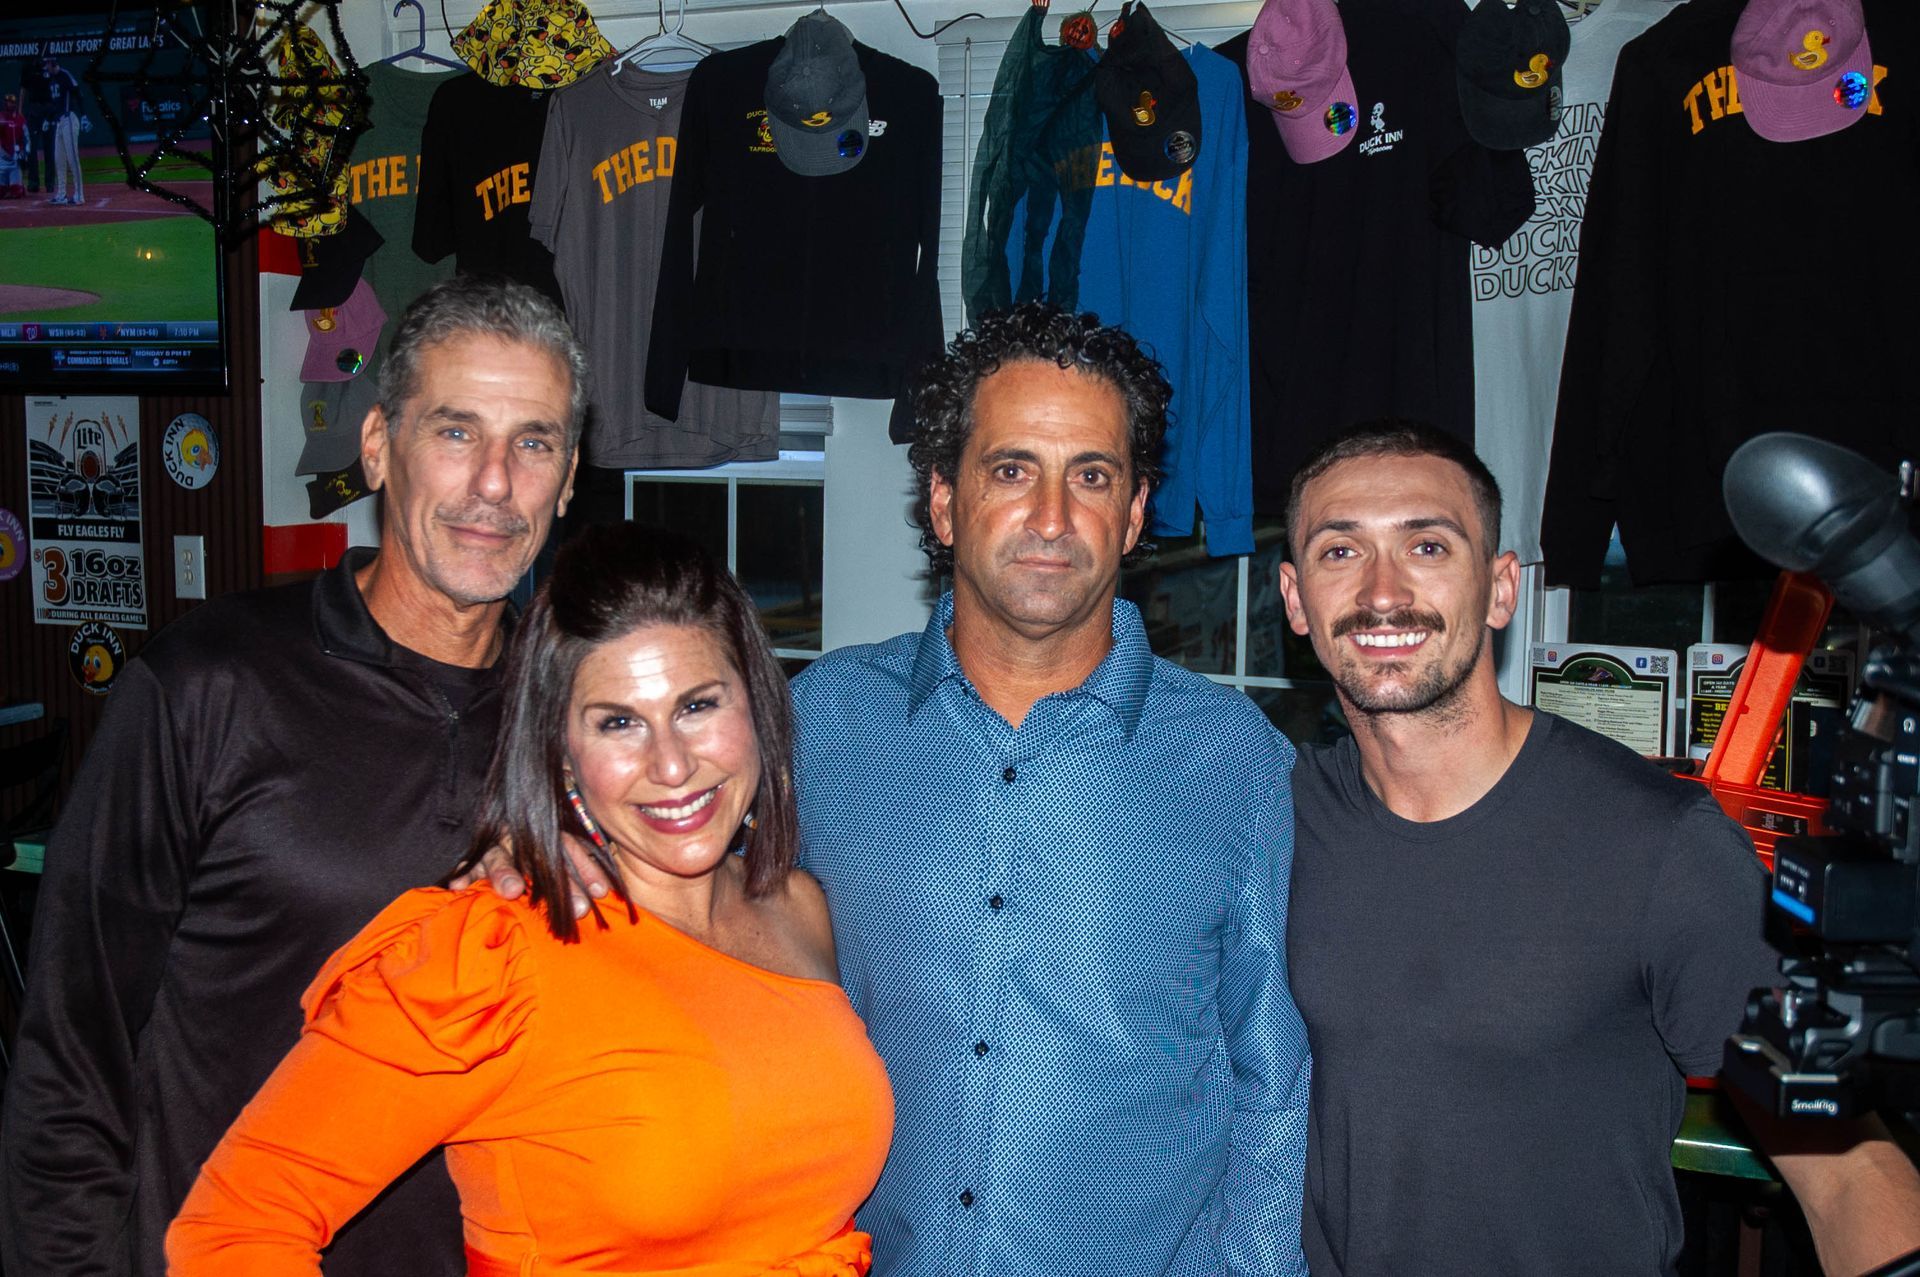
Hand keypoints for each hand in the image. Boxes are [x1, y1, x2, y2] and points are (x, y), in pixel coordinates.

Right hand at [449, 831, 611, 918]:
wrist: (498, 817)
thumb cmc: (538, 852)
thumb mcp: (560, 854)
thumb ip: (579, 869)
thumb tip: (605, 892)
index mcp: (548, 836)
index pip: (571, 848)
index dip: (587, 869)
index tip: (602, 892)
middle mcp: (523, 838)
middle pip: (540, 859)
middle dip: (559, 884)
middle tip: (577, 907)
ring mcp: (497, 846)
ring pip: (501, 857)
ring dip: (506, 873)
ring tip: (513, 889)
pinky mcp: (474, 858)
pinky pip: (467, 865)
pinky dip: (462, 874)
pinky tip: (457, 885)